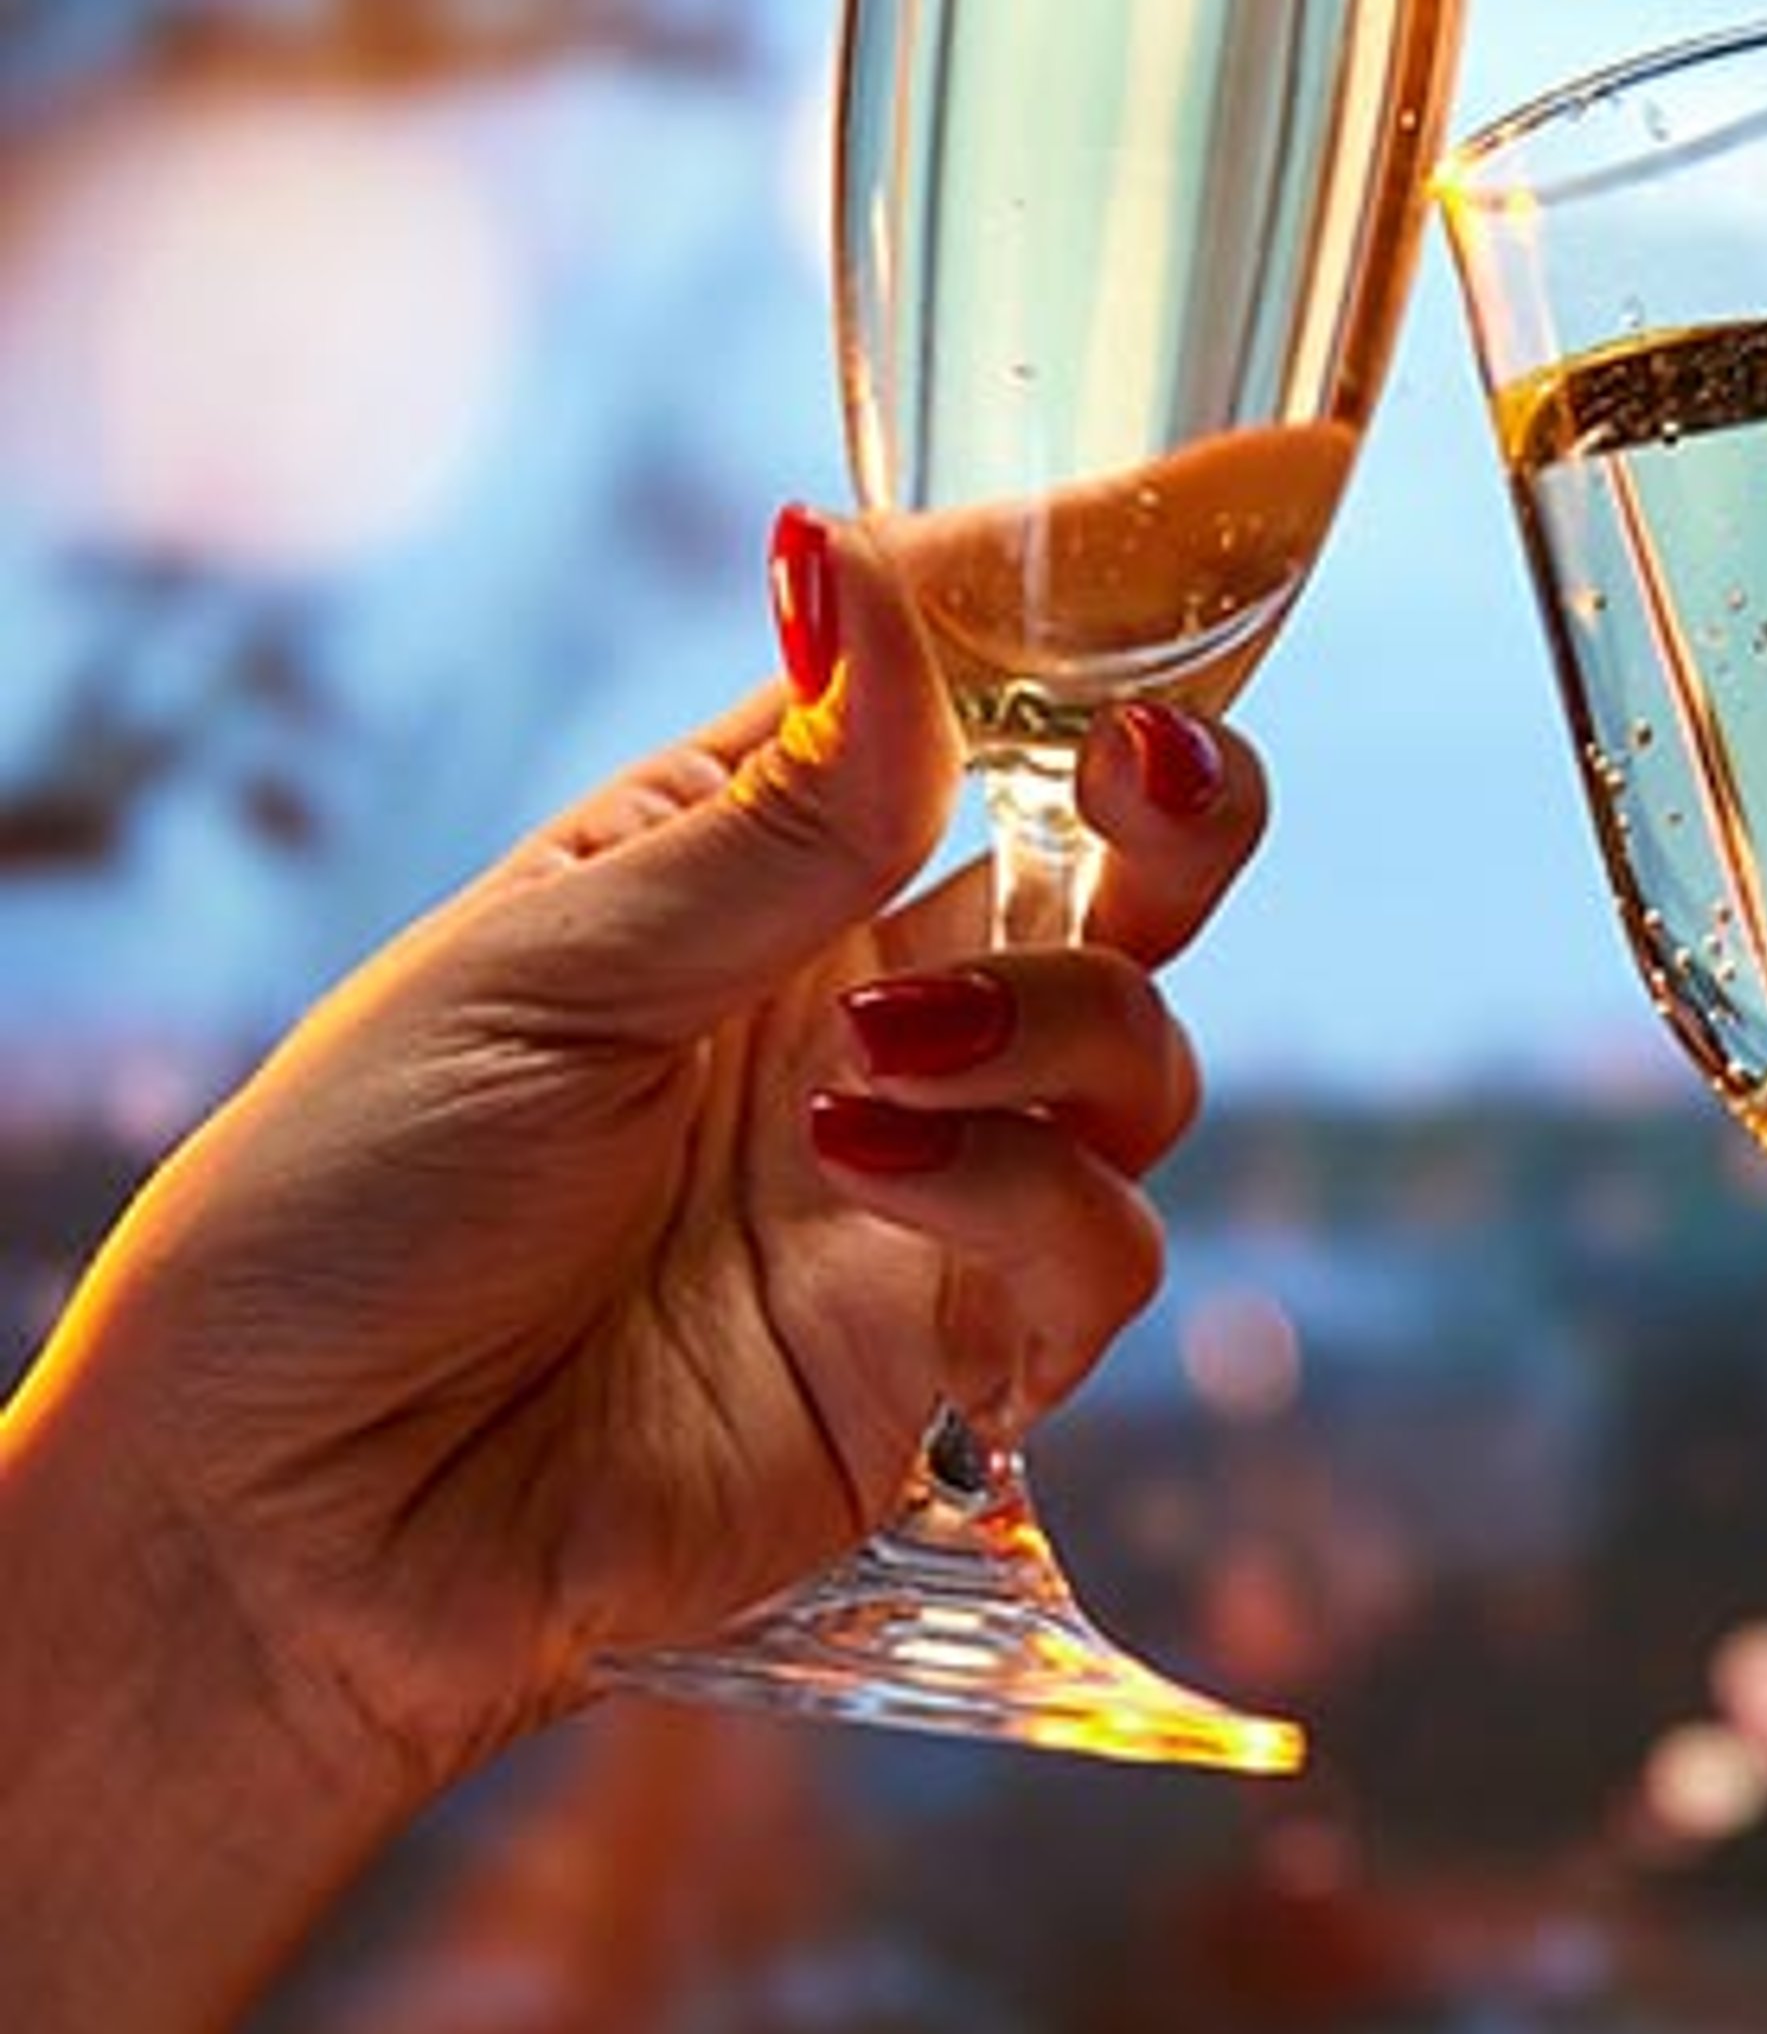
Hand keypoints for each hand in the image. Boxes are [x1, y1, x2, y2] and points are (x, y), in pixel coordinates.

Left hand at [18, 506, 1266, 1798]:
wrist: (275, 1534)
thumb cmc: (341, 1220)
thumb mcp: (540, 973)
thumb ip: (772, 817)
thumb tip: (869, 570)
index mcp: (754, 876)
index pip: (964, 710)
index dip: (1089, 615)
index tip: (1223, 499)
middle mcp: (870, 1012)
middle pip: (1122, 874)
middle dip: (1181, 805)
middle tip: (1152, 772)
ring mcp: (929, 1184)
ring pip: (1143, 1055)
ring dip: (1055, 1024)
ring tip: (878, 1058)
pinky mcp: (952, 1357)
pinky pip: (1097, 1249)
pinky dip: (1017, 1196)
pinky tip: (864, 1174)